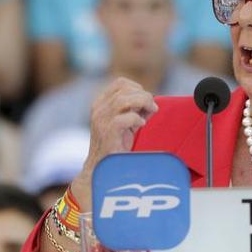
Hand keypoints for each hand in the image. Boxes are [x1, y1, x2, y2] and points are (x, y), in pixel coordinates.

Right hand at [71, 78, 158, 211]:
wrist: (101, 168)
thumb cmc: (116, 145)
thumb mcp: (125, 122)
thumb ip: (135, 110)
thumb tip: (152, 103)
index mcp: (100, 103)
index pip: (120, 83)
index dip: (137, 88)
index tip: (145, 101)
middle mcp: (98, 109)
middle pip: (124, 89)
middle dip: (143, 96)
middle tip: (153, 108)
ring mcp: (101, 120)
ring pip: (123, 100)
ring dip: (143, 104)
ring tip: (151, 113)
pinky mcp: (107, 132)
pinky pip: (124, 118)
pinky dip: (137, 119)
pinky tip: (142, 125)